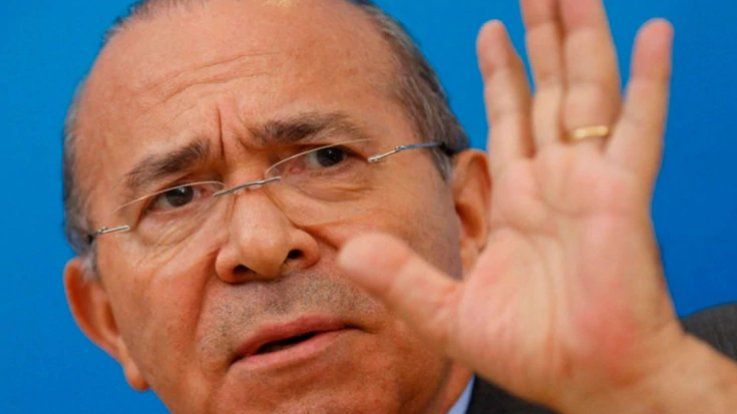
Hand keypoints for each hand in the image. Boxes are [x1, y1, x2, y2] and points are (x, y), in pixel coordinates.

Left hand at [339, 0, 694, 410]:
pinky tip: (655, 34)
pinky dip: (649, 80)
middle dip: (540, 37)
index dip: (503, 73)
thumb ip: (400, 276)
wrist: (588, 380)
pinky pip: (638, 127)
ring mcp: (591, 181)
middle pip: (548, 90)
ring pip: (585, 92)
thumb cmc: (531, 351)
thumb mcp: (446, 311)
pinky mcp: (622, 195)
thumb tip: (349, 250)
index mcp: (518, 199)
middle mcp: (556, 180)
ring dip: (581, 39)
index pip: (510, 117)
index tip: (493, 30)